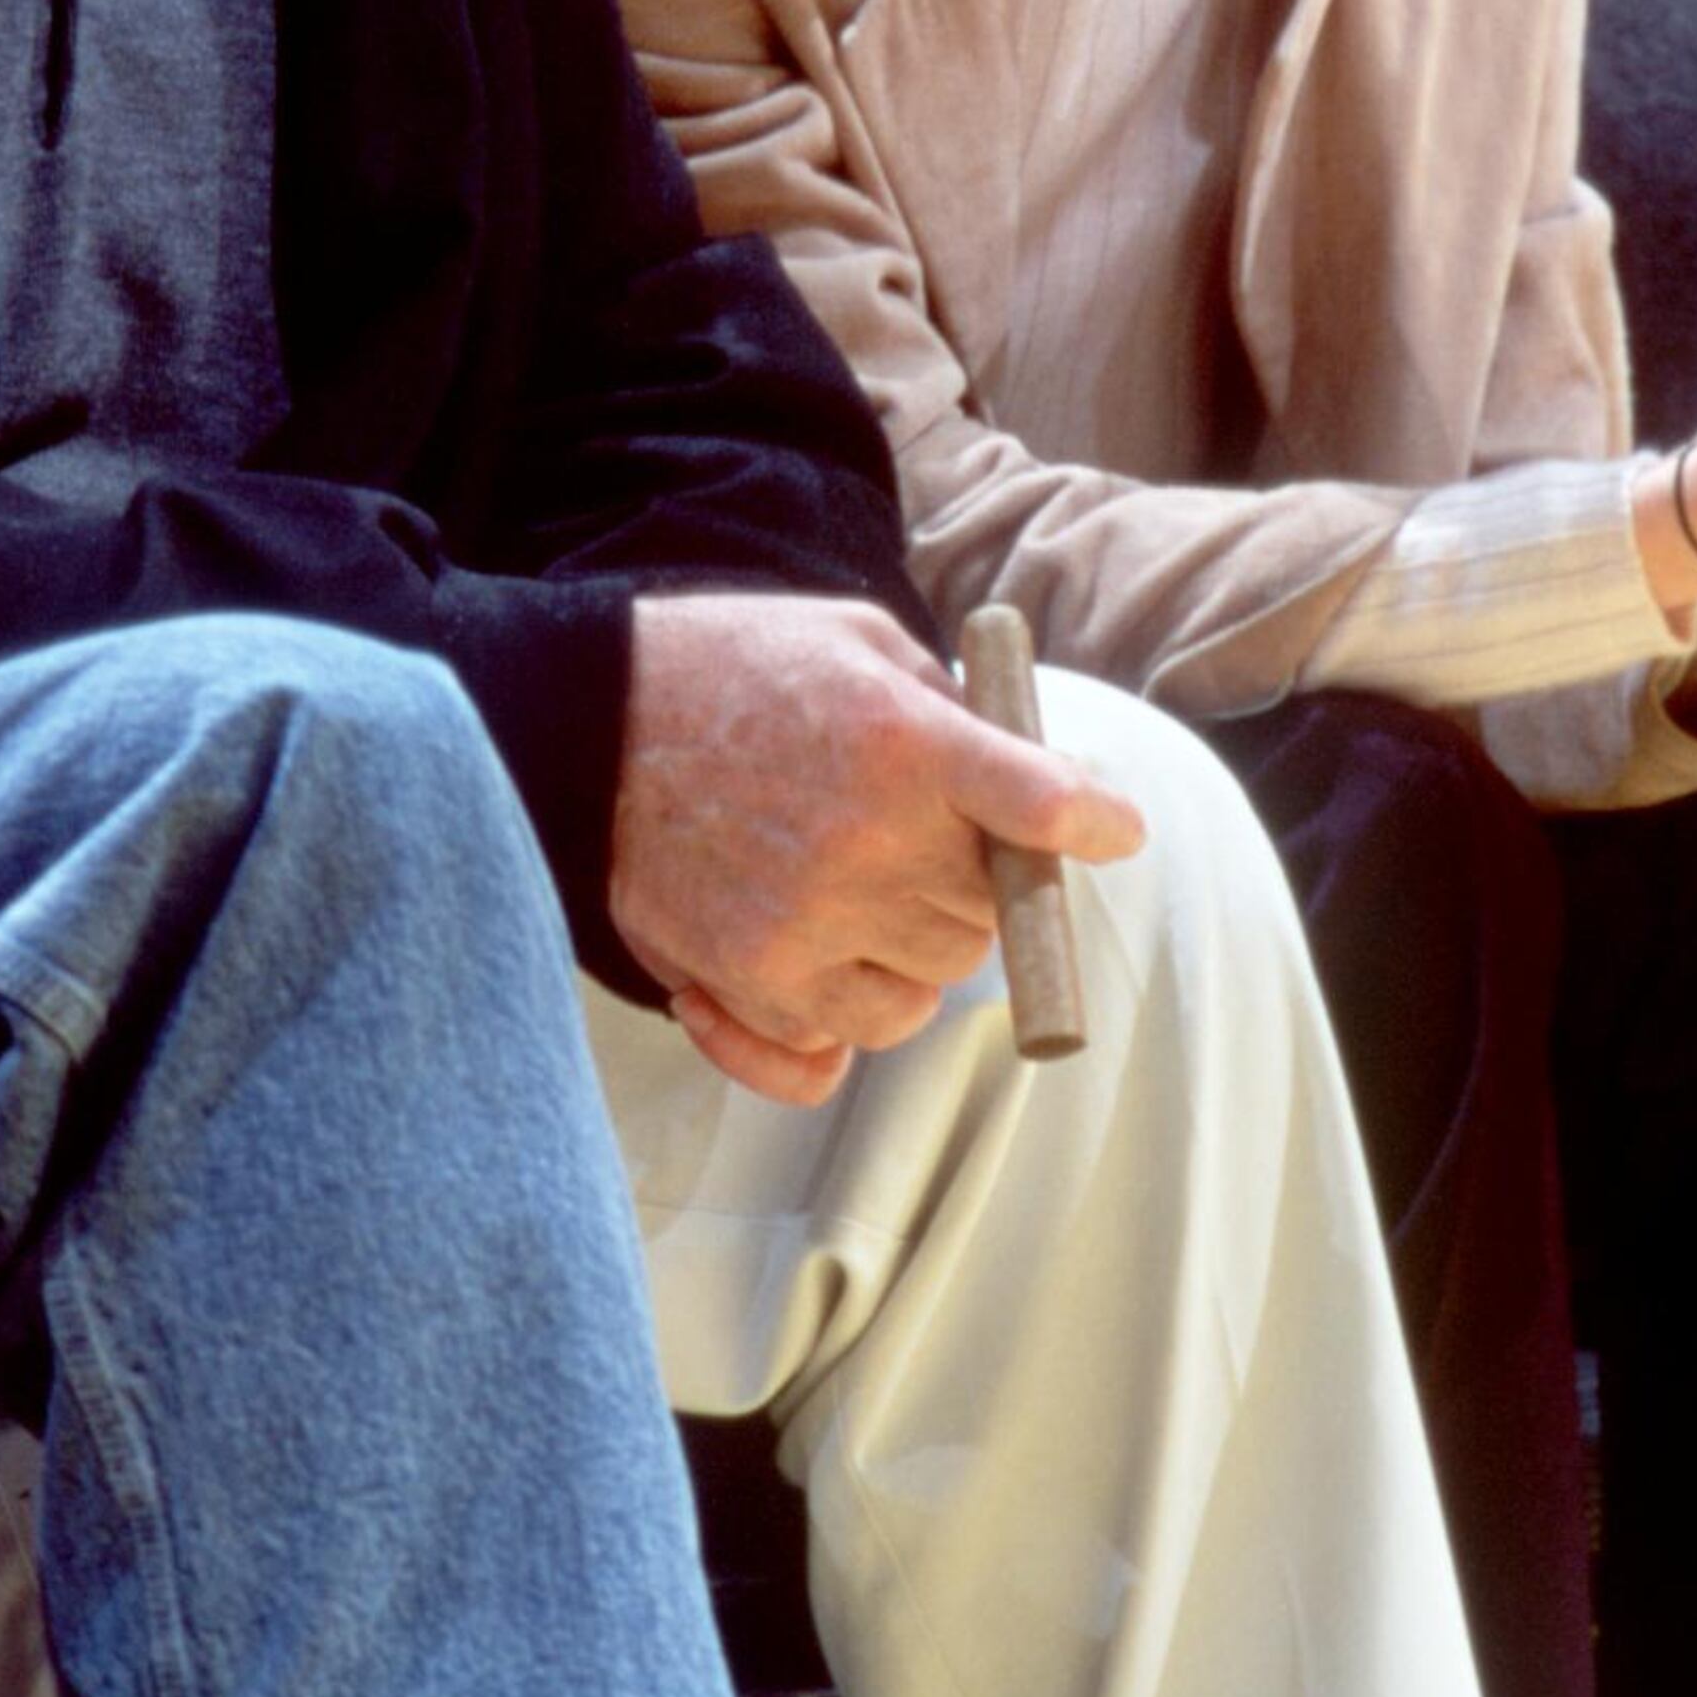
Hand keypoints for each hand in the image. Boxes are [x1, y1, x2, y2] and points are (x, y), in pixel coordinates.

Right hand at [608, 590, 1143, 1105]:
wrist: (584, 716)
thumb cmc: (733, 668)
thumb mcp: (858, 642)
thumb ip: (952, 708)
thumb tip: (1039, 779)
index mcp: (900, 744)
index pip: (1041, 806)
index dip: (1089, 823)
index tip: (1112, 831)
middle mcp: (862, 845)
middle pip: (988, 919)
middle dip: (973, 888)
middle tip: (923, 847)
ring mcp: (803, 927)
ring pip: (922, 995)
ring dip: (908, 958)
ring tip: (855, 901)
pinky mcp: (744, 983)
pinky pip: (832, 1054)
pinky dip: (832, 1025)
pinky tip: (809, 972)